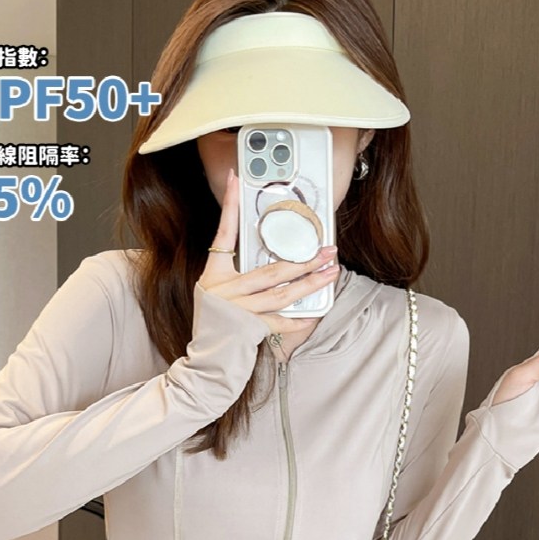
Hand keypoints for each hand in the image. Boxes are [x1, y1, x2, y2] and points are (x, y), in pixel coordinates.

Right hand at [198, 169, 337, 337]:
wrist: (206, 359)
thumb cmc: (213, 325)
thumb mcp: (215, 292)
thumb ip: (237, 274)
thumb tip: (271, 262)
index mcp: (215, 274)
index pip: (224, 233)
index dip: (229, 205)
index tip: (236, 180)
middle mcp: (226, 290)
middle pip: (271, 269)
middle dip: (304, 259)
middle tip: (327, 250)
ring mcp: (239, 310)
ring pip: (283, 293)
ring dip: (311, 283)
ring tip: (331, 273)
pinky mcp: (249, 329)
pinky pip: (281, 321)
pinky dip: (298, 318)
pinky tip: (315, 312)